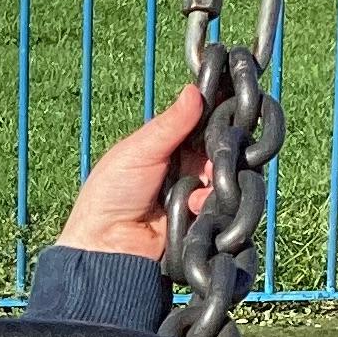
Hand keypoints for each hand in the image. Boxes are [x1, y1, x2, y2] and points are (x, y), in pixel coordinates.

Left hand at [53, 81, 208, 260]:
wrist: (107, 246)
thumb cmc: (111, 193)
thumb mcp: (139, 151)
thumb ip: (170, 124)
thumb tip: (193, 90)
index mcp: (168, 146)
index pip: (203, 127)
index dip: (217, 123)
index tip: (230, 117)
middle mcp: (185, 168)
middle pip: (220, 153)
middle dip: (219, 155)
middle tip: (209, 161)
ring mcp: (193, 194)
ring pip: (224, 179)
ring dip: (214, 181)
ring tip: (195, 187)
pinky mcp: (200, 219)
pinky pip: (219, 206)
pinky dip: (208, 203)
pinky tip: (193, 206)